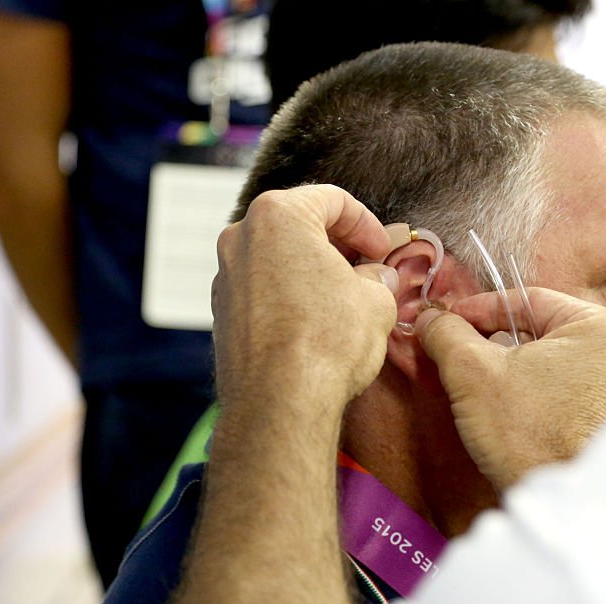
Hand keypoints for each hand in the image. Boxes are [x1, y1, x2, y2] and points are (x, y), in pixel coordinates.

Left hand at [212, 185, 397, 414]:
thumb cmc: (327, 341)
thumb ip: (377, 278)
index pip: (332, 200)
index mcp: (278, 216)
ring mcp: (227, 278)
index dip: (367, 223)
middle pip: (299, 226)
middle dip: (338, 246)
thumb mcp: (376, 300)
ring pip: (279, 260)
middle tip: (368, 269)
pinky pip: (264, 292)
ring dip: (313, 272)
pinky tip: (318, 324)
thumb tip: (376, 279)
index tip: (382, 249)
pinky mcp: (223, 314)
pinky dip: (291, 296)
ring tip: (346, 300)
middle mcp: (242, 238)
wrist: (280, 401)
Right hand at [416, 288, 605, 490]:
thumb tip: (431, 317)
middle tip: (454, 351)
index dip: (477, 308)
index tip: (446, 320)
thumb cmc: (528, 437)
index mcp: (600, 326)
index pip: (526, 299)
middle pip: (538, 329)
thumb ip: (448, 333)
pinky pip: (560, 388)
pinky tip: (501, 407)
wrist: (556, 508)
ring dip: (508, 366)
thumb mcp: (472, 372)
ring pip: (547, 360)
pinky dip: (528, 390)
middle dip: (491, 340)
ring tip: (474, 383)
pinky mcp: (605, 419)